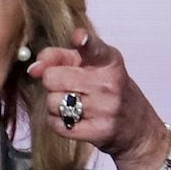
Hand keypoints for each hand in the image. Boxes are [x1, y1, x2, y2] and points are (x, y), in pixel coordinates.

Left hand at [26, 28, 169, 169]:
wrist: (137, 127)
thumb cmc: (107, 90)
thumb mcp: (91, 66)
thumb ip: (60, 57)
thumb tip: (33, 68)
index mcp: (109, 61)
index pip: (94, 48)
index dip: (84, 42)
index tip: (79, 38)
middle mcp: (109, 83)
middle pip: (53, 77)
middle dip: (52, 82)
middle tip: (67, 86)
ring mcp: (105, 108)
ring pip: (52, 102)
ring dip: (54, 104)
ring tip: (72, 104)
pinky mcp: (98, 131)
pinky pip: (56, 124)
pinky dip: (57, 122)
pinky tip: (72, 118)